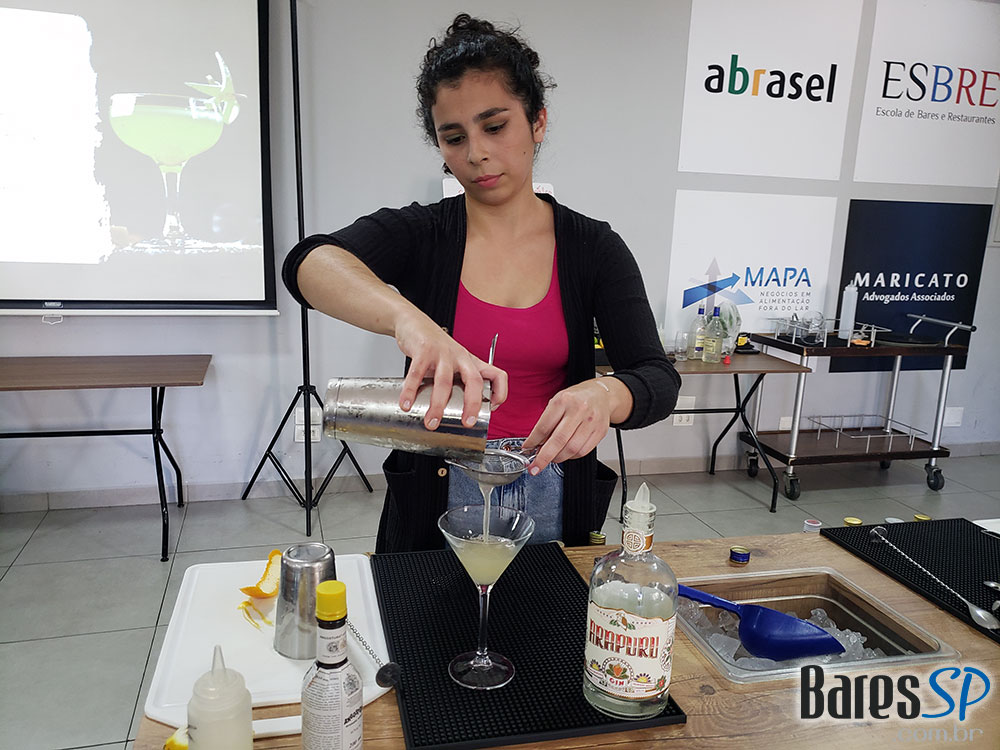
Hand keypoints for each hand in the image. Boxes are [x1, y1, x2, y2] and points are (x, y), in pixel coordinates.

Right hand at [394, 310, 506, 429]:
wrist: (414, 322)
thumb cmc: (436, 347)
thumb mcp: (455, 362)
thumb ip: (459, 382)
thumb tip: (460, 410)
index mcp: (471, 362)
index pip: (497, 375)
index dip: (500, 392)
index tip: (492, 408)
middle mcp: (461, 357)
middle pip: (474, 381)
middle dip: (472, 404)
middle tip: (467, 423)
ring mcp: (442, 353)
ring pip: (444, 381)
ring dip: (438, 405)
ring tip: (431, 422)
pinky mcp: (423, 350)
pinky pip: (417, 373)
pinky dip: (411, 391)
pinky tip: (406, 404)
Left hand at [521, 380, 614, 472]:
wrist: (601, 394)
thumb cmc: (576, 399)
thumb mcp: (557, 402)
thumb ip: (547, 422)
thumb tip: (536, 444)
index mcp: (564, 400)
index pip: (544, 426)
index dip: (533, 441)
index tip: (527, 449)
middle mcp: (578, 410)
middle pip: (558, 440)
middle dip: (544, 457)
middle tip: (535, 467)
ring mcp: (591, 421)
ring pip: (572, 449)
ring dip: (558, 458)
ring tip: (552, 457)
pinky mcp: (600, 431)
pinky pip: (583, 451)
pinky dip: (571, 456)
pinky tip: (566, 453)